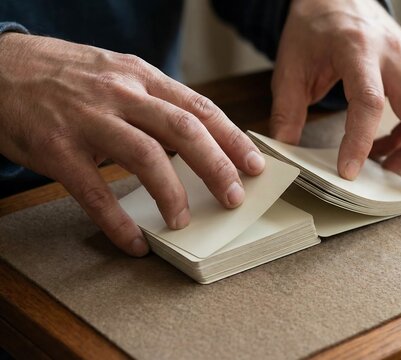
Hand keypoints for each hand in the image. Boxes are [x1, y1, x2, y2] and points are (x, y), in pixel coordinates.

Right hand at [0, 33, 264, 255]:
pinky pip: (95, 192)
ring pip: (146, 155)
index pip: (200, 107)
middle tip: (234, 197)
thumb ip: (155, 102)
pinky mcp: (57, 148)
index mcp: (141, 76)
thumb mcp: (118, 75)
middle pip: (183, 129)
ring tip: (183, 221)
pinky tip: (134, 242)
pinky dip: (118, 222)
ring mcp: (88, 120)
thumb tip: (197, 137)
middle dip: (216, 166)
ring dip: (172, 193)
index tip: (254, 164)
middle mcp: (120, 93)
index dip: (232, 138)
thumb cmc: (66, 76)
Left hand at [270, 0, 400, 196]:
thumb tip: (285, 151)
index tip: (349, 172)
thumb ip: (287, 109)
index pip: (367, 102)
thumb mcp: (291, 65)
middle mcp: (393, 54)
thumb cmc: (314, 28)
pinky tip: (390, 147)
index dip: (360, 141)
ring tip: (393, 170)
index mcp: (357, 49)